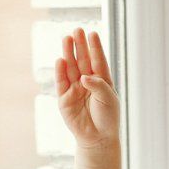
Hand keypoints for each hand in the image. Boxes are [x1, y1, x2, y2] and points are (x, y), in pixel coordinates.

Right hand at [55, 28, 119, 149]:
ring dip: (68, 54)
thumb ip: (97, 85)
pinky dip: (60, 71)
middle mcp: (87, 82)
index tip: (93, 33)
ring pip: (71, 68)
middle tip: (77, 30)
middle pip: (82, 60)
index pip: (98, 60)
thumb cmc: (108, 118)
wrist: (97, 138)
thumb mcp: (108, 98)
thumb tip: (83, 77)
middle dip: (80, 46)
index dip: (95, 47)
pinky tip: (60, 59)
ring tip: (67, 39)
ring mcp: (74, 90)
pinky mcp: (64, 100)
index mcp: (101, 80)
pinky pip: (61, 83)